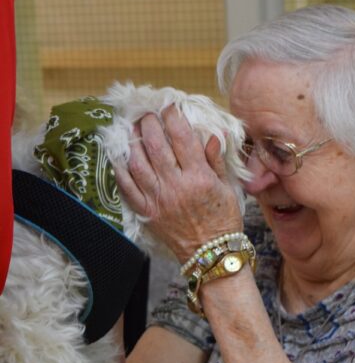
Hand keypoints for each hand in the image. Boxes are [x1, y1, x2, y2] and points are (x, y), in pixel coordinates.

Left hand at [113, 107, 243, 262]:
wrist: (212, 254)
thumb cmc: (224, 220)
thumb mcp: (227, 189)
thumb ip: (216, 161)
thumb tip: (211, 136)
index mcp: (199, 177)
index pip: (182, 138)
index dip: (173, 117)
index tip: (170, 107)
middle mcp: (175, 185)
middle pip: (156, 145)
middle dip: (149, 124)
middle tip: (148, 114)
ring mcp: (158, 199)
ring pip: (138, 162)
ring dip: (133, 141)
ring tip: (133, 128)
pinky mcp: (147, 212)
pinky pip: (127, 187)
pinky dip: (120, 169)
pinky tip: (119, 156)